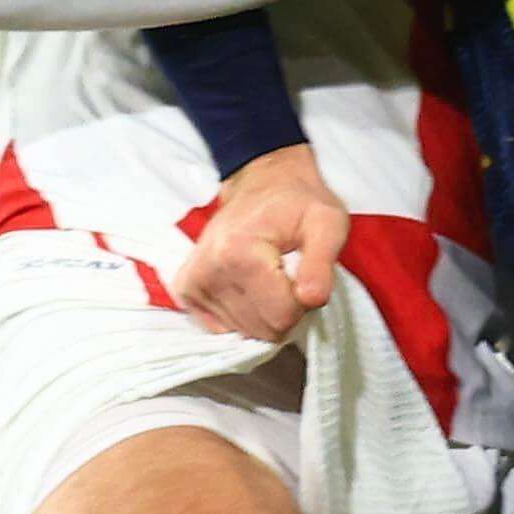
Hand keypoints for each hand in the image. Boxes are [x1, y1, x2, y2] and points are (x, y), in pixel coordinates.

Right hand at [180, 144, 347, 341]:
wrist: (262, 183)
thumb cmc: (297, 203)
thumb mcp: (326, 223)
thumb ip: (322, 262)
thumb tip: (311, 299)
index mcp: (240, 251)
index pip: (281, 317)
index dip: (302, 303)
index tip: (302, 275)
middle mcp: (209, 268)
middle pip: (261, 329)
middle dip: (283, 309)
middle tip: (286, 274)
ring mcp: (193, 281)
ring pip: (243, 331)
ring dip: (263, 311)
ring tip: (267, 275)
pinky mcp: (186, 289)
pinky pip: (220, 327)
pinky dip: (240, 314)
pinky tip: (247, 286)